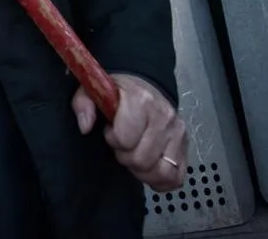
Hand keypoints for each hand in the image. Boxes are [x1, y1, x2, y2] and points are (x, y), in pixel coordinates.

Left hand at [72, 74, 187, 193]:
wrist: (145, 87)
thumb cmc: (119, 94)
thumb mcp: (93, 91)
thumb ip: (83, 105)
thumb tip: (85, 126)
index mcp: (140, 100)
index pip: (125, 139)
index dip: (113, 140)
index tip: (111, 131)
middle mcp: (163, 116)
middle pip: (142, 160)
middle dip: (126, 157)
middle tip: (123, 146)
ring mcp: (177, 132)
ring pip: (162, 172)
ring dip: (144, 171)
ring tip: (136, 156)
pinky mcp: (184, 145)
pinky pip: (176, 177)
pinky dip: (161, 180)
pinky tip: (149, 169)